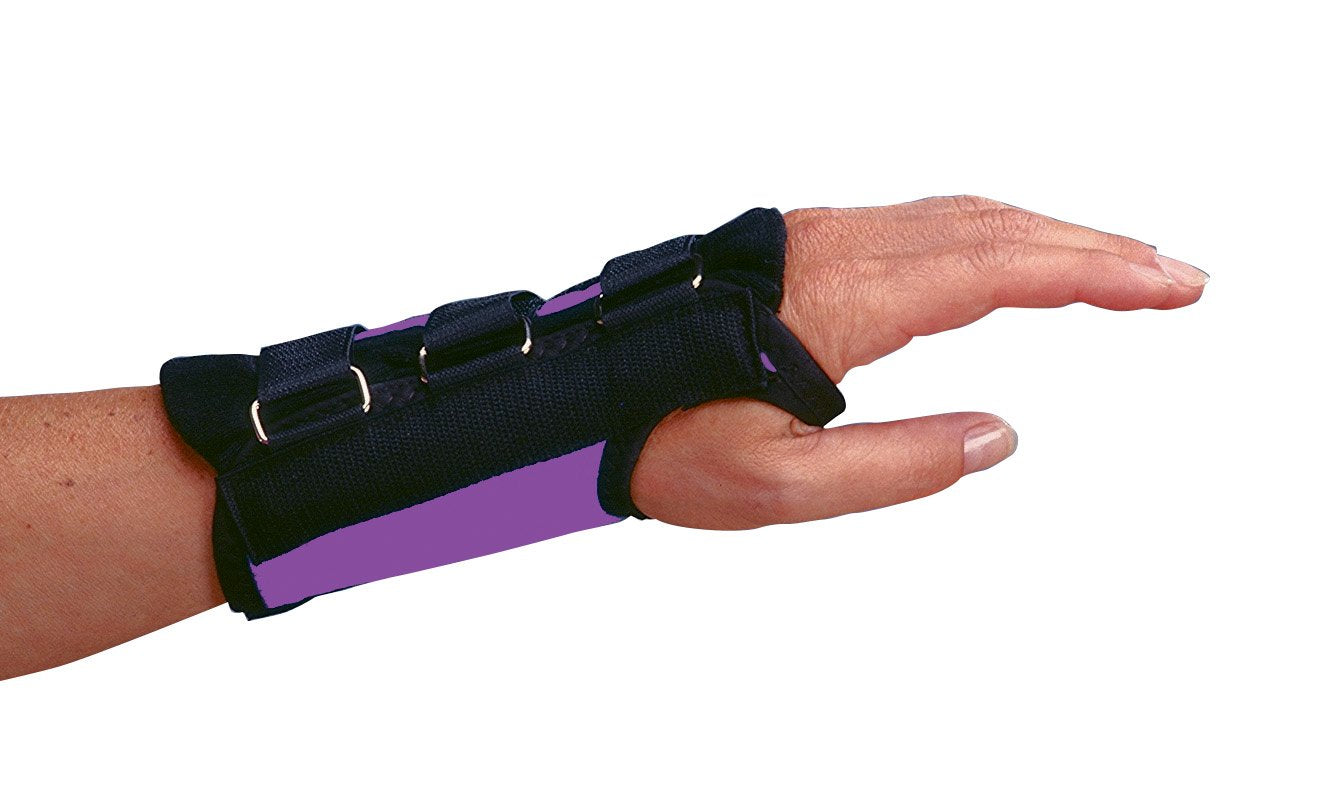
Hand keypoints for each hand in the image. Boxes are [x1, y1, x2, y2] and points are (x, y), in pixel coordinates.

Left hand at [630, 196, 1207, 528]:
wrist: (578, 396)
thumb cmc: (665, 442)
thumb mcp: (784, 485)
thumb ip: (899, 465)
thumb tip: (998, 435)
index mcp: (842, 300)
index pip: (997, 270)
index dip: (1094, 273)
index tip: (1168, 285)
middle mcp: (837, 247)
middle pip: (993, 227)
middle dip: (1092, 248)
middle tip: (1172, 277)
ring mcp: (818, 235)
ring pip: (958, 216)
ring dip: (1045, 235)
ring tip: (1114, 268)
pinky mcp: (804, 242)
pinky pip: (919, 222)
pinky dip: (989, 234)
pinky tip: (1011, 258)